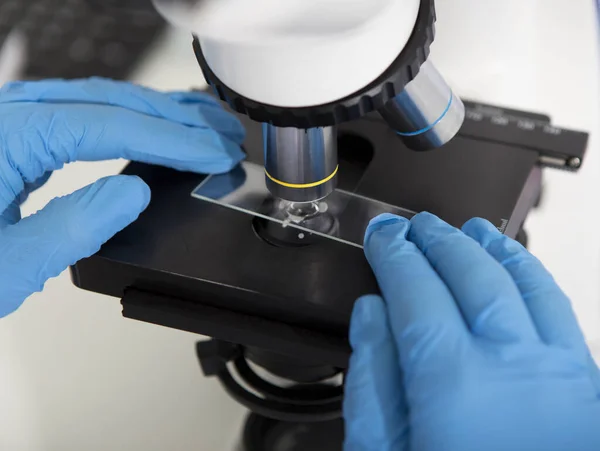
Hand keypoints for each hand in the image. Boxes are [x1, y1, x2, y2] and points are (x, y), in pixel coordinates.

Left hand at [0, 78, 244, 317]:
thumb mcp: (9, 265)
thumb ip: (76, 226)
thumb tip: (135, 192)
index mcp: (6, 138)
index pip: (109, 126)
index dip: (172, 140)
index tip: (214, 153)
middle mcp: (9, 116)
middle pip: (111, 100)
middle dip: (177, 118)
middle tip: (224, 134)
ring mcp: (14, 120)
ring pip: (101, 100)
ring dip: (159, 112)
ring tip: (205, 125)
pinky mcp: (21, 133)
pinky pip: (86, 113)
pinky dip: (131, 119)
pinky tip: (156, 128)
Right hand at [344, 212, 599, 450]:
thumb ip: (371, 382)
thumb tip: (370, 315)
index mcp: (454, 385)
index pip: (416, 291)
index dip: (394, 255)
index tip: (383, 237)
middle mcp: (513, 369)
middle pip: (470, 274)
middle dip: (437, 240)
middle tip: (415, 226)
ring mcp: (559, 376)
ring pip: (523, 282)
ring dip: (491, 248)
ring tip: (470, 229)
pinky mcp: (586, 388)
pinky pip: (560, 311)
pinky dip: (534, 277)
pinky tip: (519, 269)